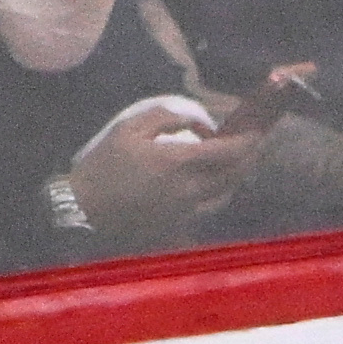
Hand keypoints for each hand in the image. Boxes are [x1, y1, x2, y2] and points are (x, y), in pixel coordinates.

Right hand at [59, 90, 270, 248]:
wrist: (85, 208)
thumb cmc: (103, 165)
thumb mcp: (128, 129)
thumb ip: (166, 118)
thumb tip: (201, 122)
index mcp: (177, 162)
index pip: (228, 152)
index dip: (248, 141)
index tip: (257, 131)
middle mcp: (191, 189)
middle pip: (235, 174)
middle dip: (249, 158)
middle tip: (251, 144)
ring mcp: (189, 210)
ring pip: (226, 191)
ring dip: (235, 174)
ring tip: (234, 160)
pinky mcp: (183, 224)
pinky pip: (211, 205)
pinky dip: (218, 190)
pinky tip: (212, 180)